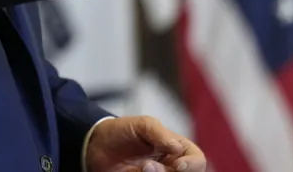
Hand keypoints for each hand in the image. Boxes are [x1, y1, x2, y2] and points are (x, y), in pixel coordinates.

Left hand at [85, 116, 205, 171]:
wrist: (95, 145)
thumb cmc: (121, 130)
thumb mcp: (142, 124)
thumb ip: (160, 134)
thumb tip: (177, 148)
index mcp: (177, 149)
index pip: (198, 161)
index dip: (192, 166)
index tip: (177, 165)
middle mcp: (172, 166)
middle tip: (146, 166)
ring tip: (138, 168)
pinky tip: (130, 171)